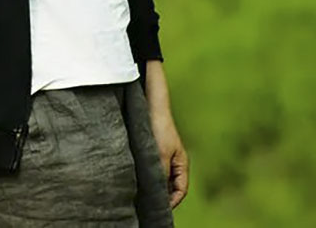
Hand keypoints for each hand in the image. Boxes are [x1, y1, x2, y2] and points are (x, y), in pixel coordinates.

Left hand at [143, 60, 188, 208]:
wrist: (150, 105)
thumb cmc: (158, 128)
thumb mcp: (159, 154)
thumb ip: (160, 174)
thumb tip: (156, 194)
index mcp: (181, 164)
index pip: (181, 190)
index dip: (172, 202)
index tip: (160, 210)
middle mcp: (173, 162)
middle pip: (169, 186)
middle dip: (161, 197)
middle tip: (148, 207)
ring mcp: (162, 156)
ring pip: (159, 178)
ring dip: (151, 186)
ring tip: (140, 196)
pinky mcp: (151, 151)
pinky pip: (150, 169)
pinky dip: (145, 176)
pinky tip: (134, 180)